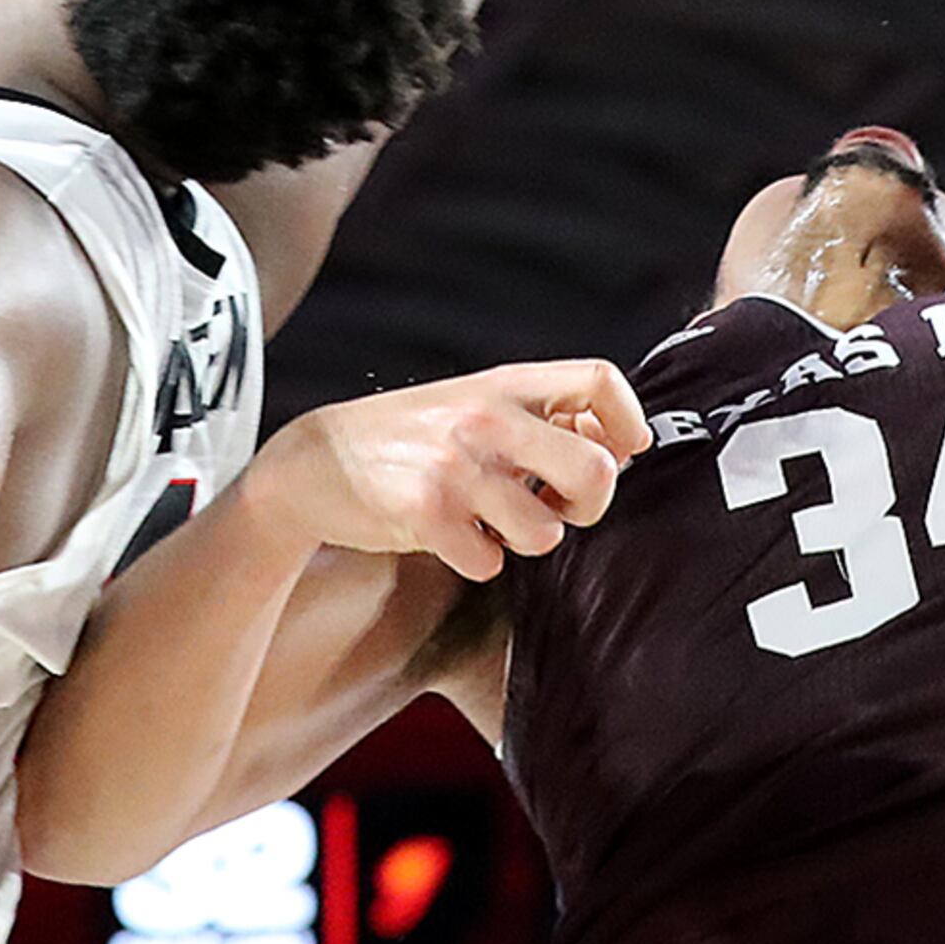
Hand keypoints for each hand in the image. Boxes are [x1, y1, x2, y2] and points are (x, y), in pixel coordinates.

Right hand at [243, 357, 649, 581]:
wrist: (316, 462)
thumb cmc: (411, 435)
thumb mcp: (476, 402)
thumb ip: (542, 416)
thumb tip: (621, 444)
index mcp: (506, 383)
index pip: (601, 381)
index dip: (628, 422)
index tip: (622, 450)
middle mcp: (487, 418)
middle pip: (597, 470)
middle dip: (591, 503)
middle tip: (563, 506)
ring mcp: (458, 467)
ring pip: (546, 532)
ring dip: (526, 540)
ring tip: (492, 520)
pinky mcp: (428, 514)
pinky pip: (491, 562)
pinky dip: (479, 560)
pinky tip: (455, 536)